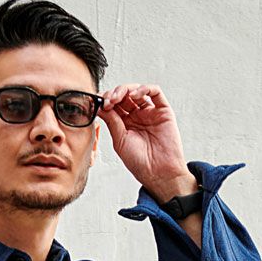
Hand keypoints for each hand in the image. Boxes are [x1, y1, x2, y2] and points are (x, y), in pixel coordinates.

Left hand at [97, 83, 197, 201]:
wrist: (158, 172)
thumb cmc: (139, 162)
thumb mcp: (120, 140)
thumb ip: (112, 121)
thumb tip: (99, 106)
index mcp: (125, 124)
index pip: (114, 105)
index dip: (105, 100)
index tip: (98, 103)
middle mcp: (137, 116)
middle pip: (124, 95)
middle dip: (113, 94)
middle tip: (108, 101)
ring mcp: (150, 112)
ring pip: (137, 90)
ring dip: (125, 90)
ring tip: (117, 98)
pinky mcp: (163, 110)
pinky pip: (155, 92)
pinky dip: (144, 88)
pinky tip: (134, 95)